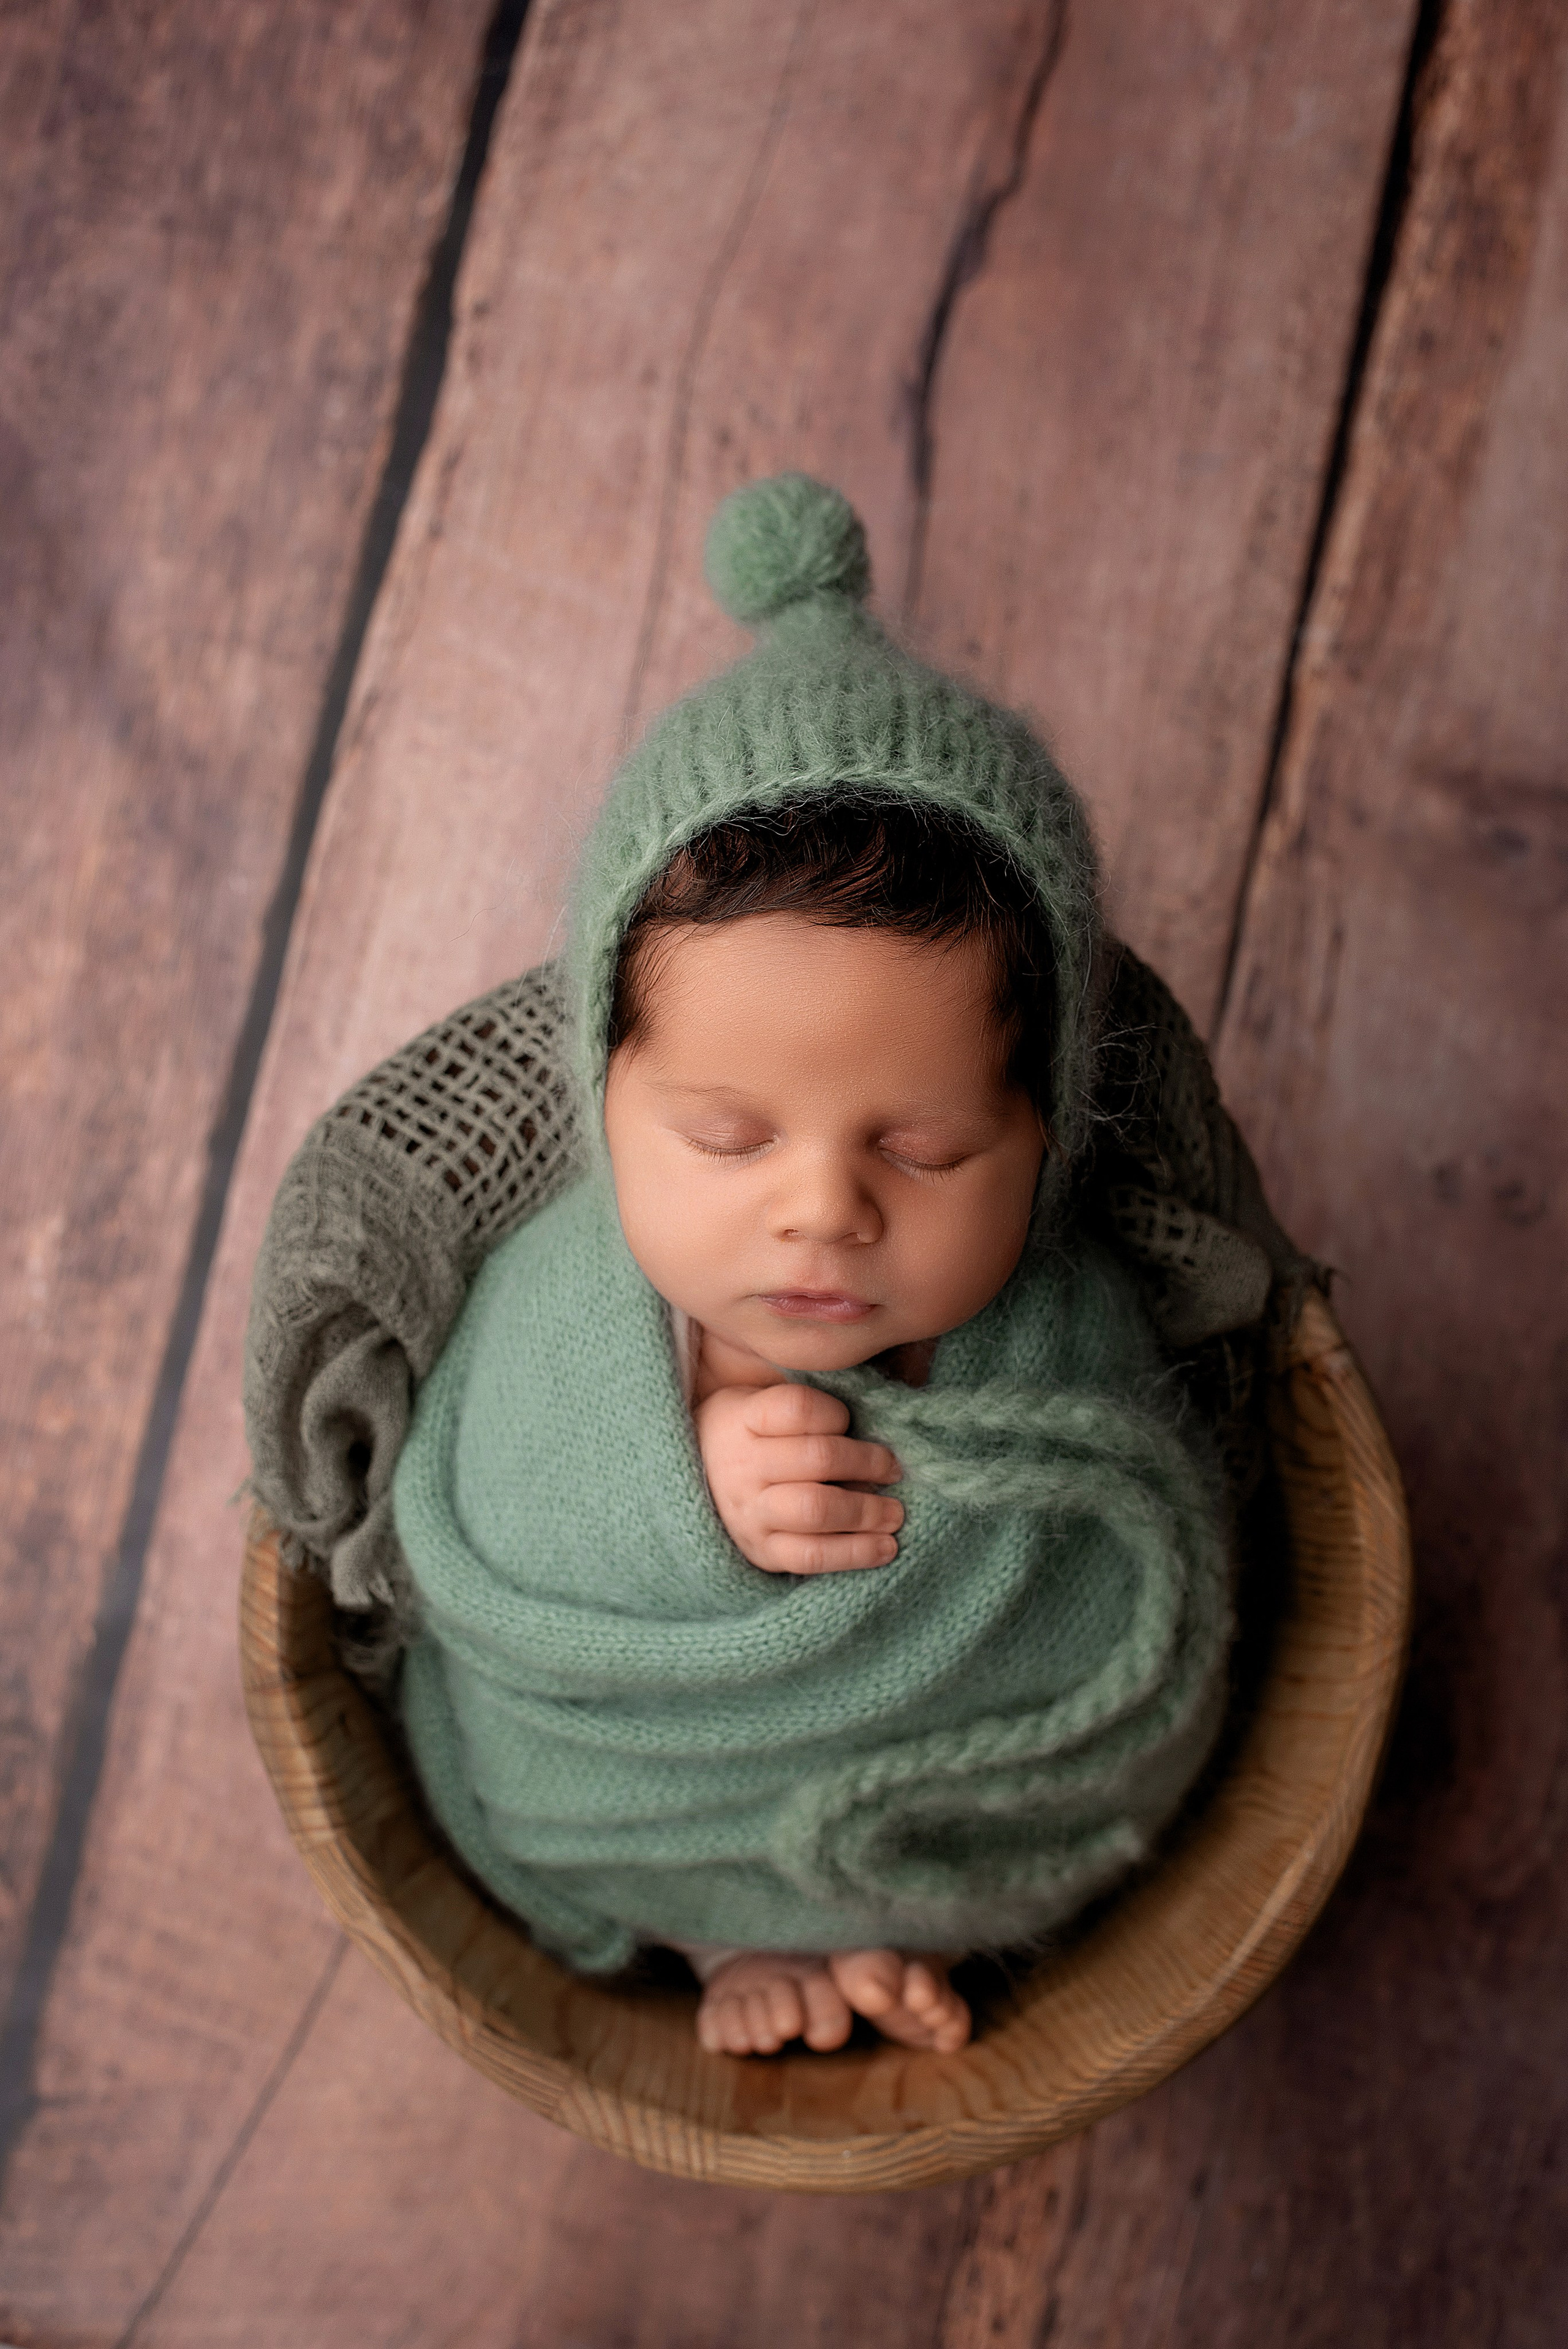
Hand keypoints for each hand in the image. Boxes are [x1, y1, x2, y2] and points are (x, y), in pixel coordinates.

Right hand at [695, 1381, 904, 1573]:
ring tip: (895, 1512)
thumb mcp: (763, 1400)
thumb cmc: (750, 1434)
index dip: (835, 1413)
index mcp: (743, 1418)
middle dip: (867, 1463)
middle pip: (817, 1459)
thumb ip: (810, 1406)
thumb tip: (878, 1428)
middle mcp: (742, 1466)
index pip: (798, 1408)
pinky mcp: (761, 1551)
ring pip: (816, 1510)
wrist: (695, 1482)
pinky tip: (886, 1548)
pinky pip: (812, 1557)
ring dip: (867, 1511)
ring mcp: (749, 1513)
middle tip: (894, 1469)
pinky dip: (855, 1553)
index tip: (850, 1420)